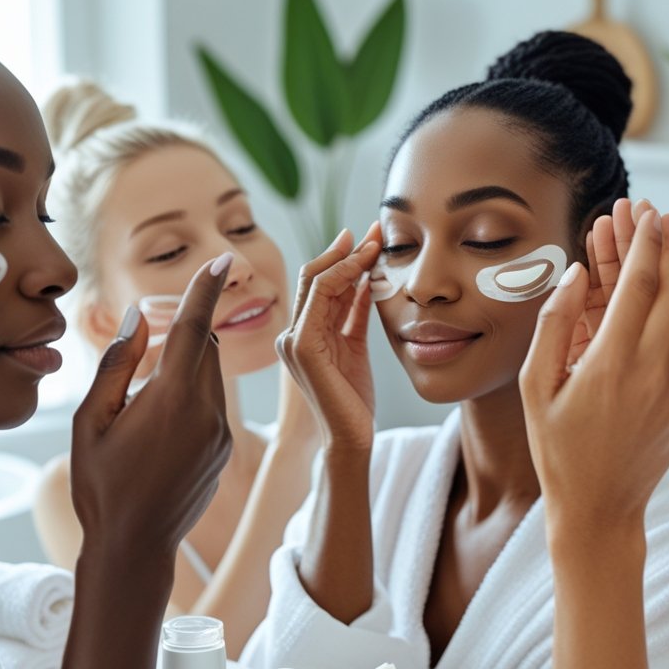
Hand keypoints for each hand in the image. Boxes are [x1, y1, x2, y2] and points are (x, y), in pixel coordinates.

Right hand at [69, 255, 232, 561]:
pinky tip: (158, 430)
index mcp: (172, 399)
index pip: (193, 328)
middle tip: (149, 345)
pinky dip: (191, 396)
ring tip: (146, 401)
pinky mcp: (226, 449)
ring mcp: (221, 432)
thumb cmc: (101, 486)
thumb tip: (136, 321)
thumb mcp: (90, 423)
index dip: (206, 289)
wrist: (135, 546)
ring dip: (185, 367)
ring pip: (211, 376)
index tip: (223, 260)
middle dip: (183, 333)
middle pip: (204, 347)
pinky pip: (213, 404)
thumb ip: (116, 365)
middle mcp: (207, 411)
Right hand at [276, 225, 381, 449]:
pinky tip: (367, 264)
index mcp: (303, 334)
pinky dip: (345, 274)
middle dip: (346, 249)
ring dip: (349, 257)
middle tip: (374, 231)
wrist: (351, 437)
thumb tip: (366, 277)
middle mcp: (292, 333)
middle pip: (315, 276)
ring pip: (318, 280)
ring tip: (376, 241)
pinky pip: (323, 295)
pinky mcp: (302, 345)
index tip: (370, 239)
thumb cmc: (353, 399)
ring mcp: (293, 338)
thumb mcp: (356, 344)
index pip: (320, 284)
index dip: (344, 258)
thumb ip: (355, 311)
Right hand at [520, 211, 668, 551]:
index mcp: (612, 363)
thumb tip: (576, 275)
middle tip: (656, 212)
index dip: (643, 243)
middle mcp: (653, 369)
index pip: (638, 286)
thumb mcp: (534, 388)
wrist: (600, 510)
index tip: (644, 214)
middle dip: (664, 244)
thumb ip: (554, 325)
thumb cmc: (558, 452)